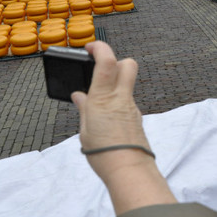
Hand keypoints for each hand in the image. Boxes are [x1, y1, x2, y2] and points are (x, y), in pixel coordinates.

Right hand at [71, 42, 174, 214]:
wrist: (128, 170)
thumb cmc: (104, 152)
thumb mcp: (86, 130)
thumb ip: (84, 109)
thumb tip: (79, 96)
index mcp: (104, 97)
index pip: (108, 61)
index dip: (100, 48)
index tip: (91, 47)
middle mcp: (121, 98)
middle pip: (128, 64)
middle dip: (115, 59)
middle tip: (100, 68)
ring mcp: (132, 107)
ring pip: (127, 83)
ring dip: (114, 82)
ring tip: (97, 99)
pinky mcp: (136, 118)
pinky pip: (127, 101)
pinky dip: (117, 100)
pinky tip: (106, 116)